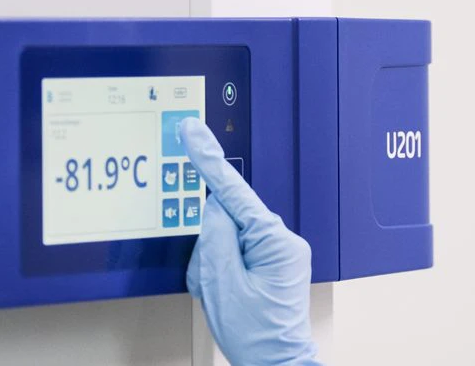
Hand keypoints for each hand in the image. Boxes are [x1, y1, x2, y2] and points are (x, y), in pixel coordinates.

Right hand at [179, 117, 320, 365]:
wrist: (276, 363)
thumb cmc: (256, 334)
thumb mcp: (222, 286)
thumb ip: (213, 239)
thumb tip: (211, 209)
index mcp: (274, 240)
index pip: (234, 191)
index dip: (208, 160)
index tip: (192, 132)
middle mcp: (282, 240)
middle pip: (226, 221)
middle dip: (209, 252)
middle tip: (214, 284)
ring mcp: (278, 252)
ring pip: (226, 241)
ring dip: (214, 269)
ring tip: (224, 299)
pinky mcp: (271, 264)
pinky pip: (234, 256)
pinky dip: (221, 275)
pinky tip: (227, 297)